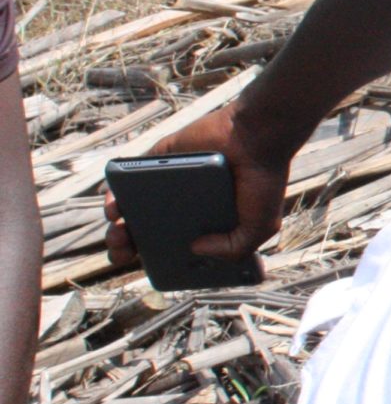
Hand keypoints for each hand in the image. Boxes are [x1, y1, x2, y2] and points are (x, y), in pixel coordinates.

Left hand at [103, 105, 291, 269]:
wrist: (258, 138)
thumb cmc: (264, 180)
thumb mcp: (259, 227)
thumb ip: (233, 249)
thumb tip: (194, 248)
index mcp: (204, 222)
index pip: (173, 245)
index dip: (157, 258)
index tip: (151, 265)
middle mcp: (183, 203)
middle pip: (146, 230)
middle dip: (128, 246)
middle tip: (124, 251)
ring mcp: (168, 181)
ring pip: (132, 207)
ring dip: (116, 225)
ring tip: (118, 233)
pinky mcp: (158, 159)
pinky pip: (127, 176)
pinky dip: (115, 192)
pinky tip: (115, 208)